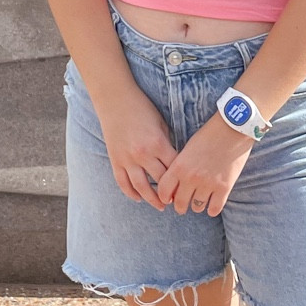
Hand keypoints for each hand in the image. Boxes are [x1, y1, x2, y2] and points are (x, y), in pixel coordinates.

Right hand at [96, 87, 177, 207]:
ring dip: (152, 199)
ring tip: (161, 206)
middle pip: (160, 181)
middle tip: (179, 201)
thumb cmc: (142, 107)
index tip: (190, 187)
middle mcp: (142, 154)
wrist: (115, 99)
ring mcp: (127, 159)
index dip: (183, 179)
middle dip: (171, 193)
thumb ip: (168, 143)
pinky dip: (131, 193)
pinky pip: (123, 183)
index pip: (174, 168)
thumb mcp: (161, 123)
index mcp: (158, 143)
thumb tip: (176, 160)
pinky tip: (138, 198)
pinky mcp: (115, 160)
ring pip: (141, 188)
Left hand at [157, 115, 252, 216]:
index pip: (163, 191)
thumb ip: (180, 167)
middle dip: (180, 206)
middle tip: (183, 205)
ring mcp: (208, 184)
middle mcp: (191, 177)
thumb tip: (176, 186)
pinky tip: (212, 204)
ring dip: (197, 206)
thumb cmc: (210, 135)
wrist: (233, 128)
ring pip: (197, 208)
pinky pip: (214, 209)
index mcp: (179, 166)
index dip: (165, 197)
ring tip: (200, 201)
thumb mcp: (188, 149)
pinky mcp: (224, 187)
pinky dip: (212, 209)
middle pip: (180, 203)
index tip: (169, 199)